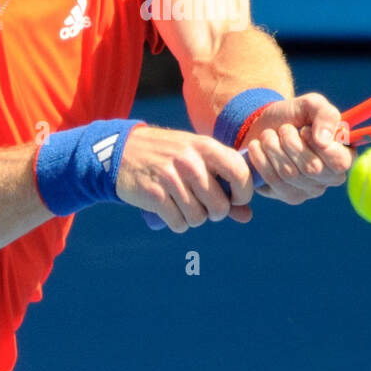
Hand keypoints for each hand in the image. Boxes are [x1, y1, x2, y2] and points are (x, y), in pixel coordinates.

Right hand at [115, 126, 255, 232]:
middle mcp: (190, 161)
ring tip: (184, 205)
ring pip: (199, 218)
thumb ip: (224, 183)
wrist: (123, 151)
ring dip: (194, 218)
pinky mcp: (154, 194)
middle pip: (220, 206)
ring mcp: (171, 177)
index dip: (243, 194)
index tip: (234, 199)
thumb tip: (247, 216)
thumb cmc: (169, 155)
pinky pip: (179, 223)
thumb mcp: (197, 158)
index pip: (240, 174)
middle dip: (215, 213)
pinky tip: (170, 210)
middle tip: (204, 205)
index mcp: (206, 146)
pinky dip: (177, 223)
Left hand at [240, 93, 351, 203]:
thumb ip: (325, 114)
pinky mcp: (289, 197)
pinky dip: (261, 159)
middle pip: (311, 168)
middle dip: (290, 142)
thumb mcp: (311, 105)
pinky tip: (257, 147)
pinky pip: (274, 181)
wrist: (264, 127)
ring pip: (290, 174)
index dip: (319, 145)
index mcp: (344, 154)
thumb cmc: (293, 116)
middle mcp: (332, 177)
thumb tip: (324, 141)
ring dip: (273, 148)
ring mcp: (311, 190)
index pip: (340, 161)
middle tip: (283, 129)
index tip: (304, 129)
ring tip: (268, 135)